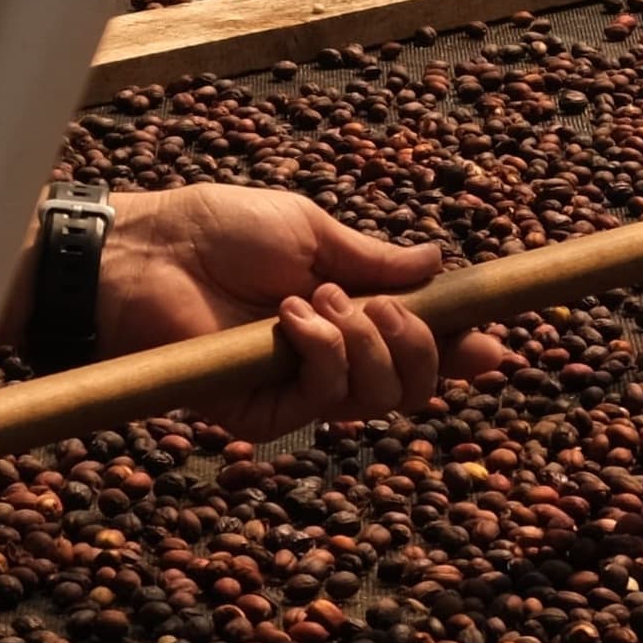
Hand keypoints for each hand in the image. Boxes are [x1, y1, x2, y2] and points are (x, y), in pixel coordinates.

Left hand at [95, 183, 508, 443]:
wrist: (148, 252)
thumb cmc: (218, 230)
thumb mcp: (311, 232)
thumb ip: (375, 261)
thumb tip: (438, 263)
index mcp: (346, 314)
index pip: (415, 346)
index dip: (459, 350)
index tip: (495, 343)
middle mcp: (329, 358)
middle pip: (410, 386)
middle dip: (420, 347)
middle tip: (389, 309)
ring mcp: (296, 388)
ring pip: (377, 398)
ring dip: (365, 342)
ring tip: (318, 299)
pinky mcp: (261, 411)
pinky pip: (323, 401)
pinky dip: (325, 355)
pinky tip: (295, 319)